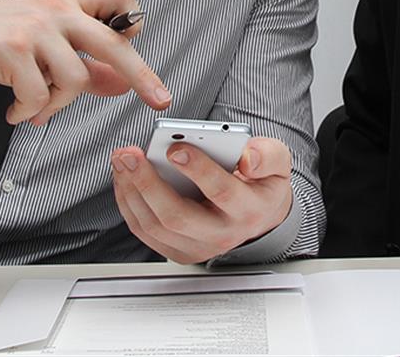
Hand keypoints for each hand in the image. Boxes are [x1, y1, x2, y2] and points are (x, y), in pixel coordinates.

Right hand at [0, 0, 169, 124]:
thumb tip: (122, 84)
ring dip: (58, 104)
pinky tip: (17, 108)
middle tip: (159, 99)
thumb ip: (85, 63)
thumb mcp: (44, 43)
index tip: (136, 43)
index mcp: (68, 5)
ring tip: (37, 107)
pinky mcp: (12, 49)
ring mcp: (35, 29)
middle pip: (114, 44)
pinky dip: (29, 111)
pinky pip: (39, 95)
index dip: (133, 23)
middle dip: (142, 75)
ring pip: (75, 80)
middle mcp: (56, 12)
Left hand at [110, 137, 292, 263]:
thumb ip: (267, 156)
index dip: (197, 170)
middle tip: (130, 154)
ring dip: (132, 191)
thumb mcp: (277, 163)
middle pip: (177, 216)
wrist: (259, 213)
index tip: (175, 148)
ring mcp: (199, 247)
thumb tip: (247, 158)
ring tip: (122, 160)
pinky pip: (145, 231)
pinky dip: (129, 203)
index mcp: (250, 209)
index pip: (221, 192)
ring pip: (155, 225)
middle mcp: (223, 235)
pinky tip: (124, 178)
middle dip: (148, 182)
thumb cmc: (261, 183)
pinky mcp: (180, 251)